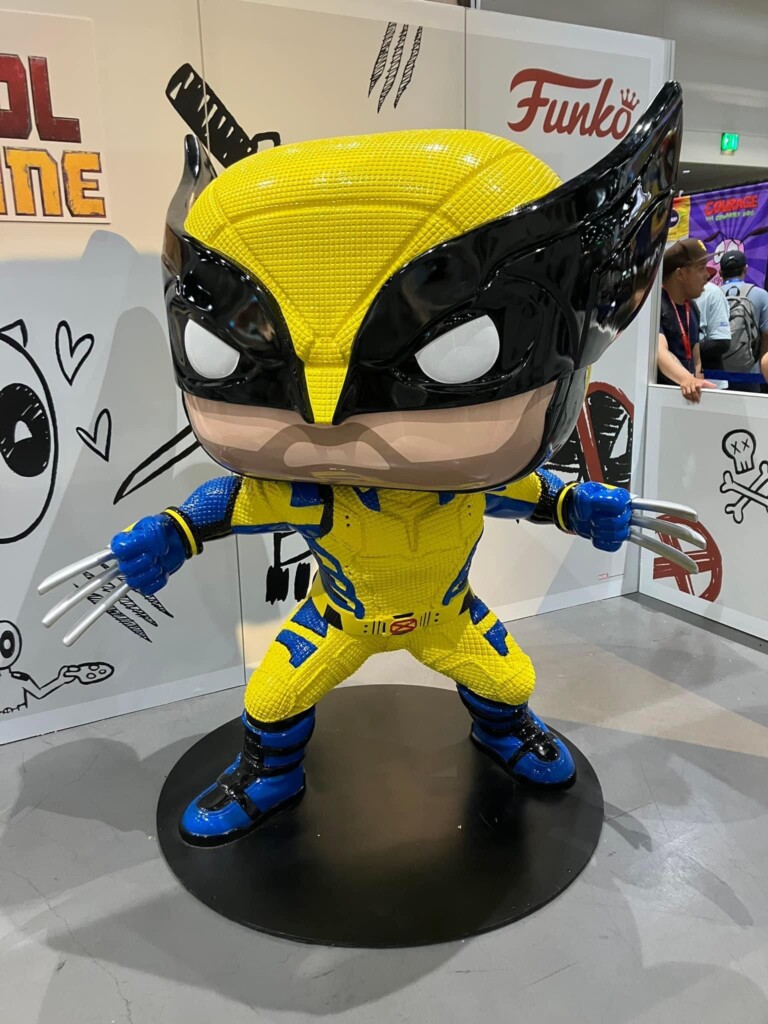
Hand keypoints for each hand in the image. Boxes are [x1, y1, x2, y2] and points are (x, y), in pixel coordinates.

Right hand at [38, 513, 187, 646]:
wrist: (179, 537)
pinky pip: (148, 589)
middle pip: (92, 588)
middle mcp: (119, 566)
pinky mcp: (146, 584)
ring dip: (149, 569)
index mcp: (115, 551)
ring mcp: (132, 577)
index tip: (43, 589)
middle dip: (70, 604)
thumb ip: (135, 541)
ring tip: (157, 555)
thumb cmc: (160, 529)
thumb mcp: (148, 529)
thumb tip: (121, 554)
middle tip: (47, 622)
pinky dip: (158, 578)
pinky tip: (161, 567)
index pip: (85, 566)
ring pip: (133, 584)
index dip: (65, 577)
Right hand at [110, 515, 186, 595]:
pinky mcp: (146, 581)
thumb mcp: (156, 524)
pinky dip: (157, 582)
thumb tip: (154, 549)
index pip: (118, 552)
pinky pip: (146, 590)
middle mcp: (125, 559)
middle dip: (144, 562)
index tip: (146, 546)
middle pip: (125, 569)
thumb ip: (152, 533)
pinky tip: (163, 573)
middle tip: (154, 555)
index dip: (134, 550)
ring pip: (134, 582)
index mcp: (123, 543)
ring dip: (150, 573)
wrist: (176, 538)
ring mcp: (135, 572)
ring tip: (159, 564)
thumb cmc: (162, 531)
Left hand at [563, 482, 706, 571]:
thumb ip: (602, 501)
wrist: (570, 510)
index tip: (694, 518)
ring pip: (622, 535)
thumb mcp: (589, 494)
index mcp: (630, 500)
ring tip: (591, 519)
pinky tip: (594, 530)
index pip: (656, 506)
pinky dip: (600, 539)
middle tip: (702, 544)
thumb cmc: (584, 497)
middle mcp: (631, 515)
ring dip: (602, 528)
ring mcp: (624, 529)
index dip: (675, 511)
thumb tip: (621, 510)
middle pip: (658, 527)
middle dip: (680, 535)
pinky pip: (611, 544)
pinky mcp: (615, 540)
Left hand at [566, 483, 631, 551]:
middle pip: (620, 521)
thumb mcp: (582, 492)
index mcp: (620, 497)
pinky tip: (595, 536)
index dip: (604, 506)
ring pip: (620, 535)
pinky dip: (601, 542)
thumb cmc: (586, 500)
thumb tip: (586, 514)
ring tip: (592, 527)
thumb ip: (584, 498)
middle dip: (601, 522)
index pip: (619, 504)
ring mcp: (622, 526)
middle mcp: (625, 511)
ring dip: (601, 533)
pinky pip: (614, 546)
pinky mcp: (616, 539)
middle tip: (591, 519)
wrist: (580, 513)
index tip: (593, 504)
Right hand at [681, 374, 716, 402]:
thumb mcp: (703, 381)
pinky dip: (686, 397)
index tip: (700, 397)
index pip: (698, 387)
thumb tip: (715, 386)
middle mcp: (691, 384)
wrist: (685, 378)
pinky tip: (688, 399)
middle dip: (695, 397)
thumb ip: (709, 384)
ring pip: (688, 393)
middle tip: (697, 401)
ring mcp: (686, 386)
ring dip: (690, 398)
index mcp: (697, 382)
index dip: (699, 393)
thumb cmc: (695, 381)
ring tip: (693, 401)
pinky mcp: (682, 387)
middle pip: (693, 391)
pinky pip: (684, 393)